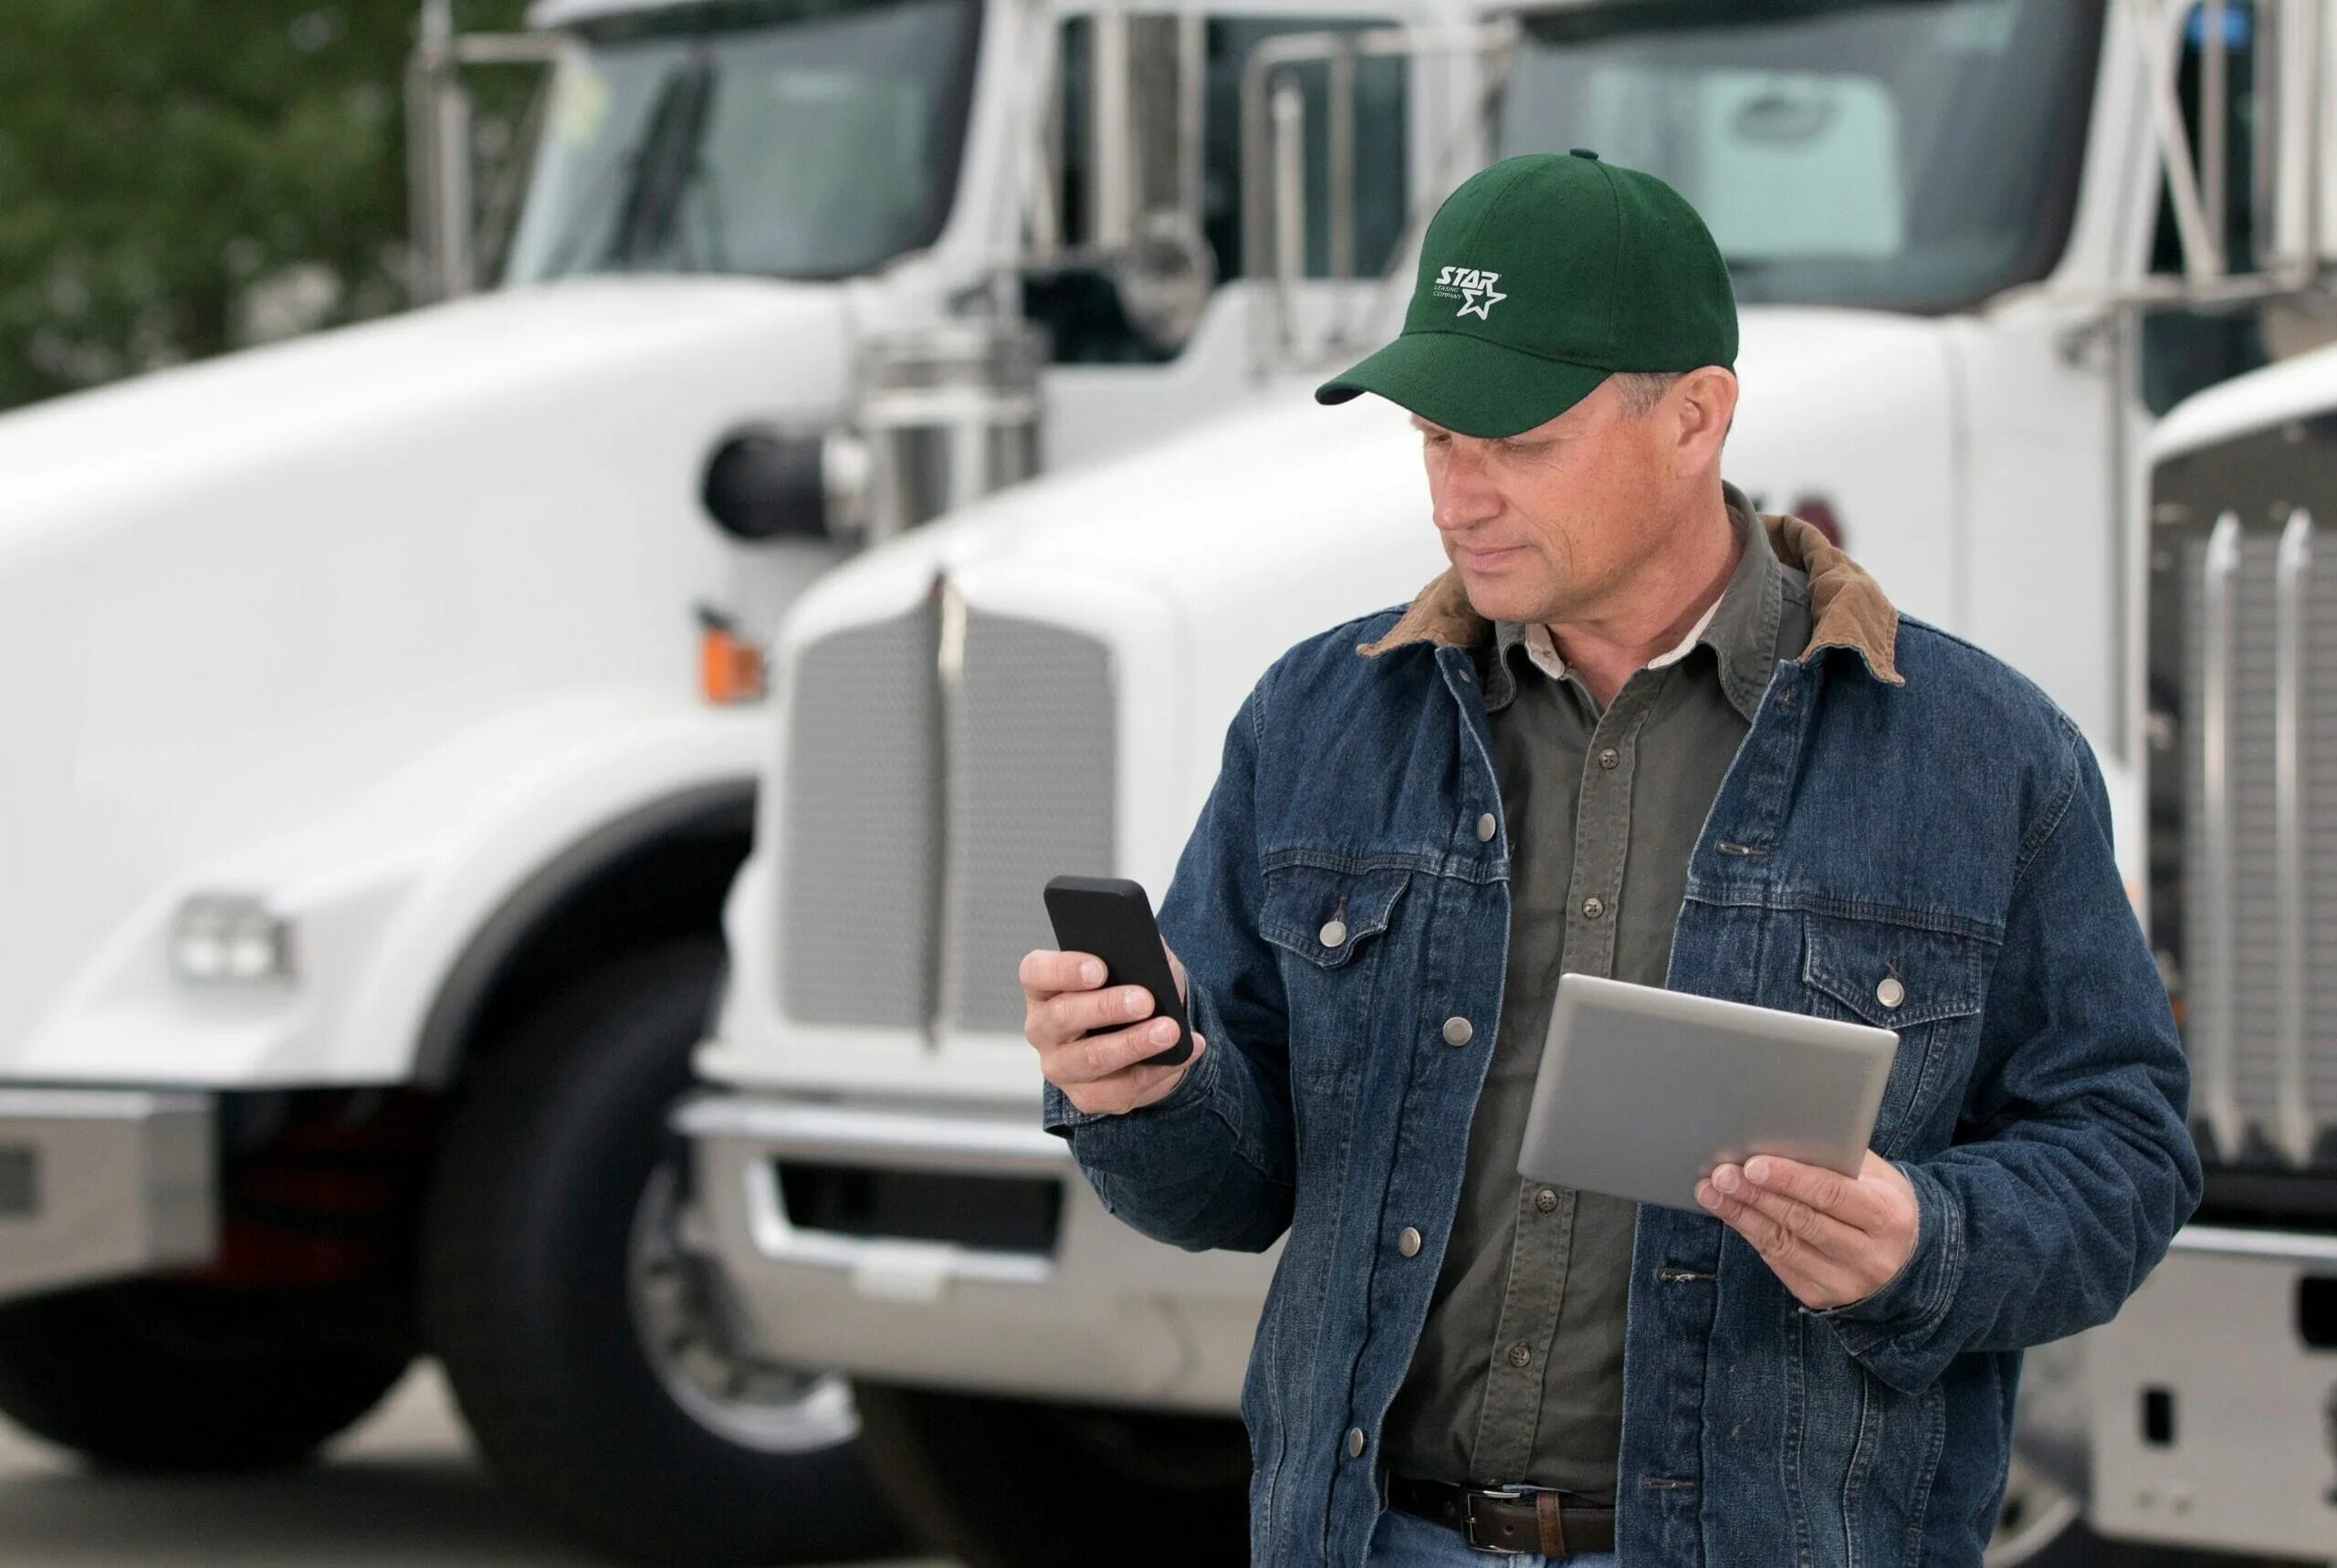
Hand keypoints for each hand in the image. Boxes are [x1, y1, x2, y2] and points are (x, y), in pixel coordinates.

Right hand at [1021, 943, 1203, 1115]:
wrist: (1142, 1034)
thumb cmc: (1130, 990)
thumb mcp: (1135, 964)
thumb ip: (1138, 953)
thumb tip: (1153, 955)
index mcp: (1044, 987)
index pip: (1036, 972)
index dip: (1064, 969)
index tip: (1099, 969)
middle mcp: (1043, 1028)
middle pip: (1063, 1016)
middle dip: (1106, 1007)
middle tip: (1144, 1001)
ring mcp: (1060, 1066)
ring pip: (1091, 1058)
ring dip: (1133, 1044)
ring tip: (1169, 1030)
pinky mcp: (1086, 1097)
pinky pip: (1121, 1088)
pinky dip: (1159, 1070)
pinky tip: (1186, 1052)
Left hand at [1695, 1150, 1918, 1309]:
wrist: (1909, 1263)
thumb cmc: (1883, 1205)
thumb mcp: (1878, 1178)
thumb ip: (1838, 1159)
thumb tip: (1784, 1136)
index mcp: (1888, 1217)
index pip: (1831, 1195)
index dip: (1789, 1179)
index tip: (1753, 1164)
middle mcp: (1869, 1255)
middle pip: (1802, 1221)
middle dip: (1756, 1195)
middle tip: (1722, 1174)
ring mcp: (1844, 1282)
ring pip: (1783, 1244)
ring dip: (1741, 1215)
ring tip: (1711, 1191)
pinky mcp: (1819, 1296)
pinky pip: (1777, 1261)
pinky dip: (1750, 1233)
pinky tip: (1730, 1212)